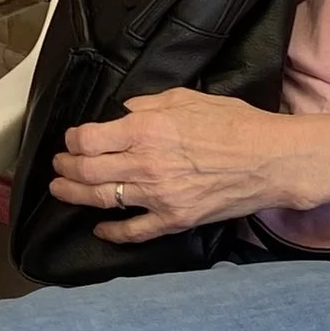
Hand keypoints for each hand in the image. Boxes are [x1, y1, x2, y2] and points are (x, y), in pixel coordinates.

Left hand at [47, 86, 300, 243]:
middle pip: (87, 170)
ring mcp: (158, 195)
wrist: (271, 160)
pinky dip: (111, 232)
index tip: (72, 140)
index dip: (73, 139)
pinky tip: (100, 229)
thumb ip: (150, 103)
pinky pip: (133, 231)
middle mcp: (145, 163)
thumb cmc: (235, 123)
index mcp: (145, 129)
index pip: (88, 138)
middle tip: (59, 165)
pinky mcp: (174, 219)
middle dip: (66, 167)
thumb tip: (126, 109)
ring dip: (74, 195)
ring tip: (61, 190)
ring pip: (101, 199)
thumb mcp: (188, 98)